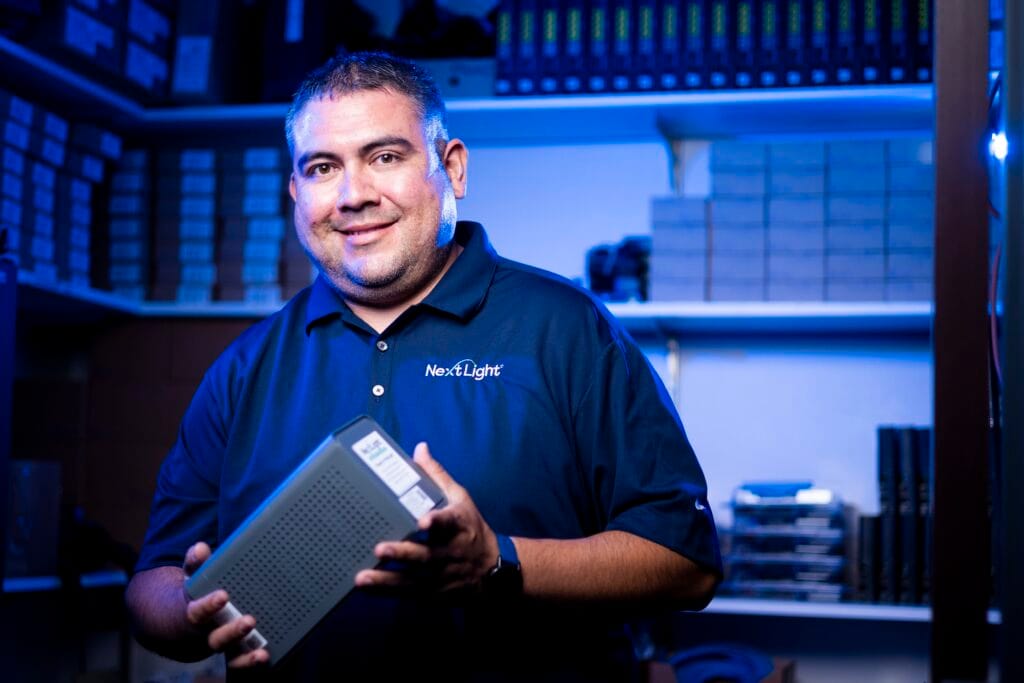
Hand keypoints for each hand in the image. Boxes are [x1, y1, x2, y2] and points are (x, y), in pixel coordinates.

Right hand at [182, 542, 269, 667]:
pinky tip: (265, 656)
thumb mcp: (191, 577)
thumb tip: (200, 548)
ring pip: (229, 653)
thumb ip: (195, 562)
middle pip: (216, 637)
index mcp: (193, 613)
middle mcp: (206, 633)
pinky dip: (250, 661)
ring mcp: (219, 644)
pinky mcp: (231, 652)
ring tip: (261, 651)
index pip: (197, 612)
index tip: (223, 596)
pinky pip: (239, 661)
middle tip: (249, 621)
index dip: (209, 605)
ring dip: (245, 653)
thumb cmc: (194, 594)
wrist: (182, 624)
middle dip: (232, 631)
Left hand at [354, 443, 499, 594]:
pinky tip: (366, 588)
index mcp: (458, 525)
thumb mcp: (460, 499)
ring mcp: (441, 576)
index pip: (449, 522)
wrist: (491, 571)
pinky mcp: (432, 592)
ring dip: (387, 579)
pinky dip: (387, 591)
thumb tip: (420, 448)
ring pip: (413, 579)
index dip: (437, 522)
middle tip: (380, 548)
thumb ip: (437, 475)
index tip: (423, 521)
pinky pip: (407, 592)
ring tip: (363, 577)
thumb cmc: (470, 528)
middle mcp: (450, 552)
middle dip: (404, 553)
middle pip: (427, 555)